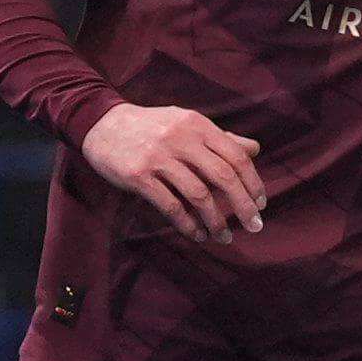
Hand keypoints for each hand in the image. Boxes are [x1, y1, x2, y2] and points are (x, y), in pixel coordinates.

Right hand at [81, 102, 264, 241]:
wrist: (100, 123)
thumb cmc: (152, 127)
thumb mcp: (186, 123)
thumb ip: (220, 138)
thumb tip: (255, 149)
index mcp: (198, 125)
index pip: (236, 156)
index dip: (253, 182)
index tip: (261, 203)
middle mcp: (181, 139)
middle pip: (223, 177)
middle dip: (243, 205)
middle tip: (254, 226)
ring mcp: (158, 157)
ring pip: (199, 195)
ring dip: (216, 220)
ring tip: (225, 236)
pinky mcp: (138, 175)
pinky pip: (171, 206)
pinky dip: (188, 224)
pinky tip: (198, 234)